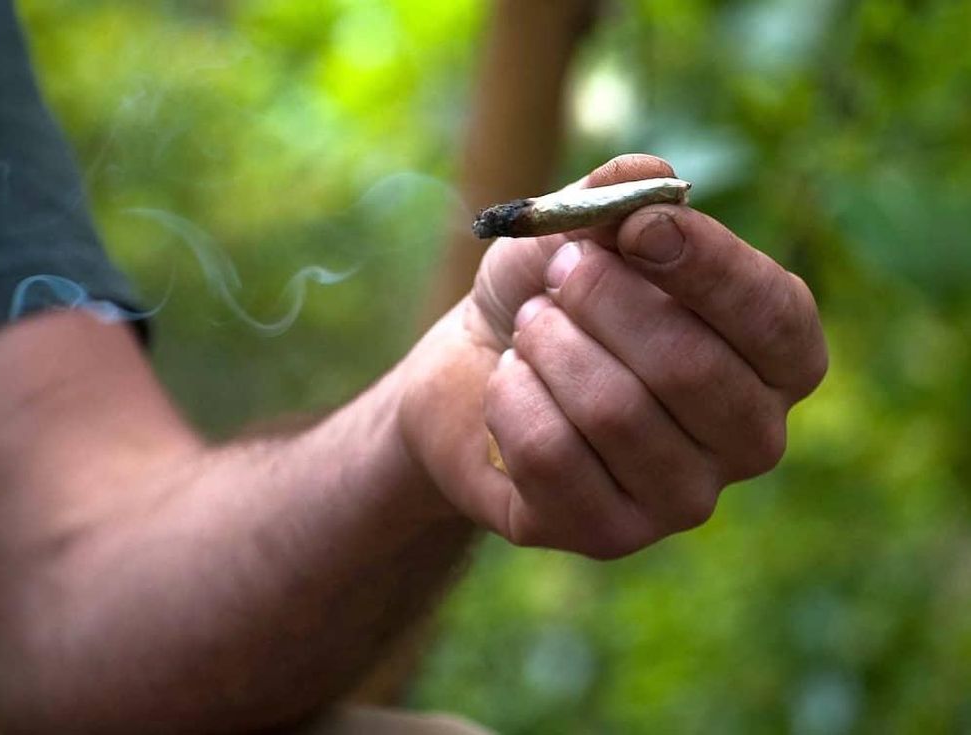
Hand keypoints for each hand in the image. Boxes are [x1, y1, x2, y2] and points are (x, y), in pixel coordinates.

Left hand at [400, 155, 826, 557]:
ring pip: (614, 413)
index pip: (777, 319)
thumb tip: (651, 184)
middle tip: (559, 275)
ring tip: (530, 330)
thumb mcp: (579, 230)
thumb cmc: (551, 297)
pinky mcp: (610, 535)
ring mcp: (684, 499)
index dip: (706, 266)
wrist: (476, 371)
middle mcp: (750, 438)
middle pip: (690, 368)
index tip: (634, 228)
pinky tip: (510, 386)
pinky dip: (510, 399)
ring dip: (549, 348)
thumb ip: (621, 195)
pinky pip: (550, 456)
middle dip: (602, 302)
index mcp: (773, 359)